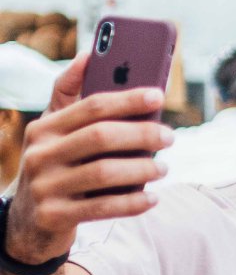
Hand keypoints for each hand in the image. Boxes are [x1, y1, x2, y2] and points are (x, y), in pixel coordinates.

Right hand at [4, 54, 172, 265]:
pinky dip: (133, 202)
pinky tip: (153, 198)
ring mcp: (45, 187)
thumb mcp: (54, 131)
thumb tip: (88, 54)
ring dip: (142, 169)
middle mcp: (40, 154)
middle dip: (141, 134)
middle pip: (100, 136)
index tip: (158, 95)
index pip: (91, 106)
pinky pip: (103, 208)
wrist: (28, 220)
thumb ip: (70, 95)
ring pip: (103, 172)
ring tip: (163, 168)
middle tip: (169, 136)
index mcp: (44, 127)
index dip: (127, 98)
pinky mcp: (54, 216)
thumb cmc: (55, 165)